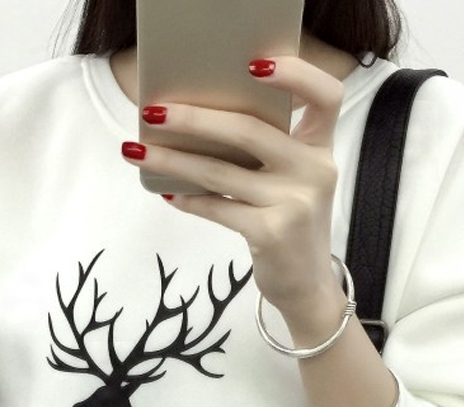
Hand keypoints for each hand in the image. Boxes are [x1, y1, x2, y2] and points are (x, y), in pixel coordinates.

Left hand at [122, 56, 345, 325]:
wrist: (306, 286)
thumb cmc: (289, 222)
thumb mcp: (292, 180)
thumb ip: (266, 150)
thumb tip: (196, 121)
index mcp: (320, 148)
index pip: (326, 96)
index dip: (297, 73)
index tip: (253, 64)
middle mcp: (314, 172)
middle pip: (250, 130)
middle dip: (195, 119)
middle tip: (154, 112)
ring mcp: (294, 203)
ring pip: (221, 172)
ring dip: (173, 160)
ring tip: (138, 151)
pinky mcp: (272, 233)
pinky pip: (218, 208)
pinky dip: (189, 200)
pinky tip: (166, 194)